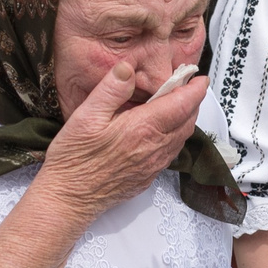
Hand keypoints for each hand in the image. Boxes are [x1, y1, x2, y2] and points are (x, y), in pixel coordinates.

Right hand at [38, 61, 206, 223]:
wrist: (69, 199)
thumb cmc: (74, 160)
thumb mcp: (86, 116)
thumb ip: (111, 90)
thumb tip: (128, 68)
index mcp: (143, 128)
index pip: (182, 104)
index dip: (195, 88)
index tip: (199, 78)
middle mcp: (154, 148)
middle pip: (188, 121)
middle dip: (192, 101)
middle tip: (188, 86)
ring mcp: (153, 165)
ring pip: (181, 138)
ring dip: (185, 120)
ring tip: (177, 105)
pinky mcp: (147, 177)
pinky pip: (170, 153)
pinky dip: (174, 137)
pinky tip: (160, 131)